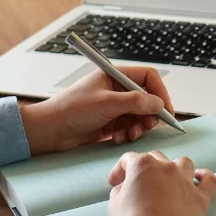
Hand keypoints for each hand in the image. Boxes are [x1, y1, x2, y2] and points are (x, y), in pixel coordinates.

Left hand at [20, 66, 175, 155]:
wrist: (49, 131)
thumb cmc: (70, 110)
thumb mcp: (106, 103)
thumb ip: (135, 102)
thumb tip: (158, 104)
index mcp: (114, 76)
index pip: (147, 78)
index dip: (159, 93)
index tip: (166, 111)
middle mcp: (115, 90)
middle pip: (146, 99)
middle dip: (149, 114)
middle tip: (147, 126)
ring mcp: (112, 107)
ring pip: (139, 116)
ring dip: (138, 127)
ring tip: (130, 135)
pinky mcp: (109, 123)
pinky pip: (129, 128)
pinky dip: (128, 134)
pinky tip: (117, 139)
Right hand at [106, 151, 215, 215]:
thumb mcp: (114, 203)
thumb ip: (120, 189)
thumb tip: (126, 187)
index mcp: (143, 165)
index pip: (128, 159)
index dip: (119, 170)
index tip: (115, 183)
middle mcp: (166, 167)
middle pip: (156, 158)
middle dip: (146, 168)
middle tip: (139, 184)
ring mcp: (185, 181)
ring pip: (183, 163)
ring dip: (175, 168)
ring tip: (170, 179)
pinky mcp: (200, 197)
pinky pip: (209, 180)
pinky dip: (204, 176)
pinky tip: (199, 177)